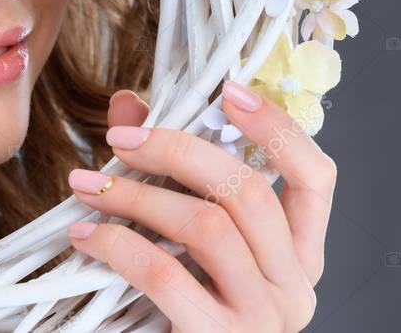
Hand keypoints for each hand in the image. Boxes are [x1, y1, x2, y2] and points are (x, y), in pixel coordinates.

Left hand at [66, 80, 335, 332]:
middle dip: (177, 151)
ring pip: (208, 228)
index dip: (276, 128)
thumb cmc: (176, 306)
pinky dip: (117, 244)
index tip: (226, 90)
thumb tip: (130, 104)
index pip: (317, 178)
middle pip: (249, 193)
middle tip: (119, 139)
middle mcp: (294, 286)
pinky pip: (166, 275)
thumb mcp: (183, 236)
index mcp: (298, 255)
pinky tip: (84, 233)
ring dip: (137, 196)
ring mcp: (262, 319)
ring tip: (87, 185)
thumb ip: (167, 170)